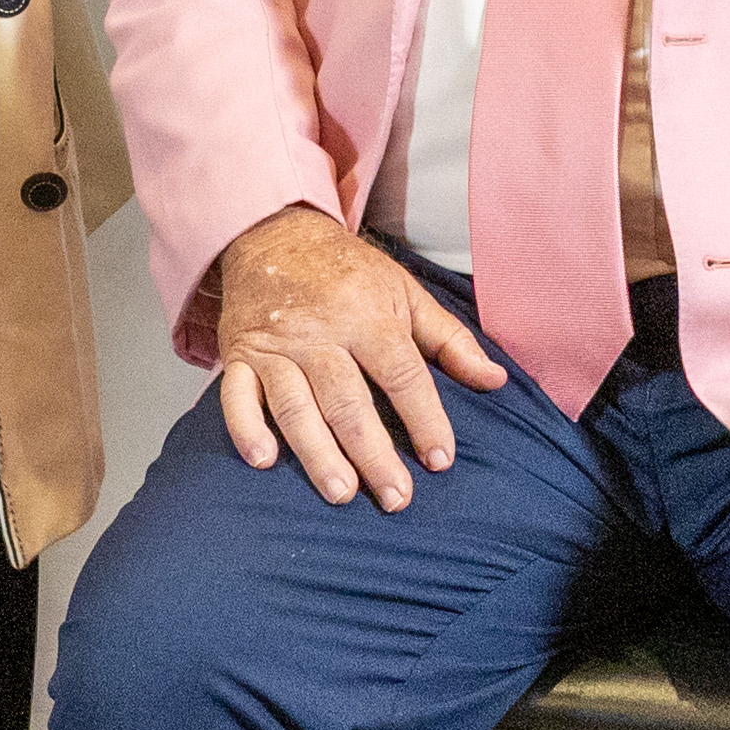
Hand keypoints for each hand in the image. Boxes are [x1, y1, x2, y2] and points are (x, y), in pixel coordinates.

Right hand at [213, 205, 507, 510]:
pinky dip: (245, 427)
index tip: (440, 460)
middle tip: (395, 497)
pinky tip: (264, 460)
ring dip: (316, 451)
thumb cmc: (346, 271)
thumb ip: (449, 339)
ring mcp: (274, 344)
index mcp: (366, 313)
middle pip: (347, 399)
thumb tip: (496, 380)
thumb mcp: (404, 290)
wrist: (270, 231)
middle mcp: (318, 331)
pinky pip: (234, 393)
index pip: (400, 373)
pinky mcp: (238, 353)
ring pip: (294, 404)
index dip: (424, 418)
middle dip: (372, 452)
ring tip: (342, 493)